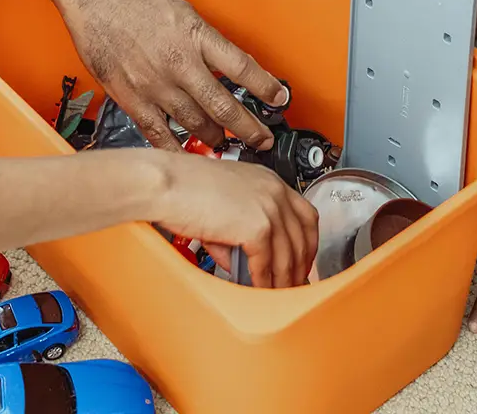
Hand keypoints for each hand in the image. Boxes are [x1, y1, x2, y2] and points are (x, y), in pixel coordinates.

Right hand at [60, 0, 287, 150]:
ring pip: (194, 123)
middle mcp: (179, 63)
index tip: (279, 100)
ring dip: (216, 139)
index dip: (266, 87)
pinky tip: (187, 157)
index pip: (242, 68)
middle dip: (248, 127)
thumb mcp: (182, 11)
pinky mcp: (131, 97)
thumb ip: (203, 41)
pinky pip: (158, 133)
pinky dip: (176, 148)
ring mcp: (154, 84)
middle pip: (223, 105)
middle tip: (261, 139)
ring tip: (226, 146)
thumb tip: (223, 66)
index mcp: (196, 36)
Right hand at [151, 153, 318, 287]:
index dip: (307, 242)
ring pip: (286, 255)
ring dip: (283, 280)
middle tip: (294, 284)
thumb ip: (241, 229)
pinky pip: (266, 263)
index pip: (305, 215)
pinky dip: (263, 281)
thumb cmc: (186, 187)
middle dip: (299, 266)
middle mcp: (275, 192)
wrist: (170, 183)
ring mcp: (269, 208)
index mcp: (270, 181)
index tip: (302, 259)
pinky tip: (259, 290)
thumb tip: (243, 261)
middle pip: (302, 238)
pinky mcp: (257, 227)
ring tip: (279, 296)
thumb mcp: (225, 203)